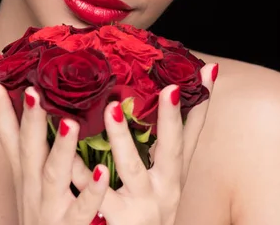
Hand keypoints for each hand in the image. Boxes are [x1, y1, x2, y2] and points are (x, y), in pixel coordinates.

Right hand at [0, 81, 108, 224]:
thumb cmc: (43, 215)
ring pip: (54, 175)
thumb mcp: (29, 182)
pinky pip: (82, 208)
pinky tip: (101, 172)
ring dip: (62, 148)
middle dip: (30, 121)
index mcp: (26, 173)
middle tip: (33, 91)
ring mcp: (51, 207)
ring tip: (71, 122)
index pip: (10, 137)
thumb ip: (30, 149)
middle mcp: (34, 187)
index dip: (1, 111)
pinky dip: (90, 190)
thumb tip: (30, 113)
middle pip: (29, 150)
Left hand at [71, 62, 216, 224]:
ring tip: (112, 108)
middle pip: (172, 150)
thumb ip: (170, 140)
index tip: (207, 70)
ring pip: (132, 167)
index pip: (192, 132)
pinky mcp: (118, 223)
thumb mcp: (166, 179)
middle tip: (170, 89)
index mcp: (174, 173)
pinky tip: (72, 157)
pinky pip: (98, 197)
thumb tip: (186, 91)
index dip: (200, 104)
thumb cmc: (149, 209)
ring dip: (123, 137)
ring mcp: (142, 206)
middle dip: (171, 118)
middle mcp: (164, 188)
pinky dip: (85, 177)